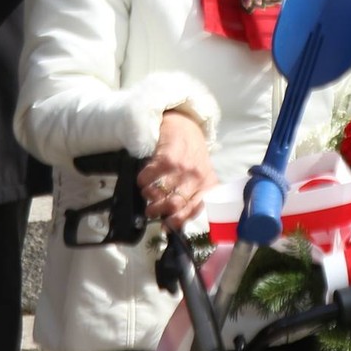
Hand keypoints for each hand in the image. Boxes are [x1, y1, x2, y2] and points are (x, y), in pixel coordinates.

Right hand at [139, 110, 215, 229]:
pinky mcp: (167, 157)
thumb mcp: (200, 176)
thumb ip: (191, 198)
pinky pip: (149, 178)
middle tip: (150, 210)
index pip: (194, 210)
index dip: (177, 221)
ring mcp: (182, 167)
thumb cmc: (193, 154)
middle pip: (173, 204)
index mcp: (207, 184)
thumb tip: (171, 224)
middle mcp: (197, 177)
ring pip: (159, 193)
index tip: (165, 226)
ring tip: (147, 194)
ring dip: (149, 196)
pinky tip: (144, 179)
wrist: (185, 124)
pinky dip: (142, 182)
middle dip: (158, 210)